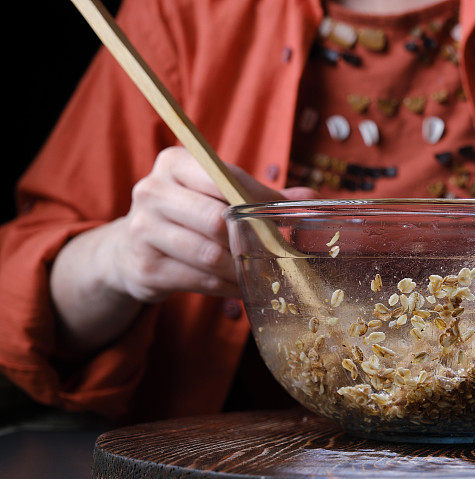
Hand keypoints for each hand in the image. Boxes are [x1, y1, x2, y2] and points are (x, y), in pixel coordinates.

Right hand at [106, 147, 314, 301]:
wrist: (130, 249)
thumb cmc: (187, 215)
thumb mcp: (215, 195)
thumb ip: (260, 195)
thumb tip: (312, 199)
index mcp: (174, 163)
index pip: (226, 179)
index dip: (258, 200)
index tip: (279, 219)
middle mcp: (152, 191)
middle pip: (215, 219)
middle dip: (248, 240)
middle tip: (269, 252)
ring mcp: (142, 230)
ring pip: (208, 254)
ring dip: (239, 267)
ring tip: (255, 271)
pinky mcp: (144, 267)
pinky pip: (199, 280)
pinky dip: (225, 286)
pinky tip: (234, 285)